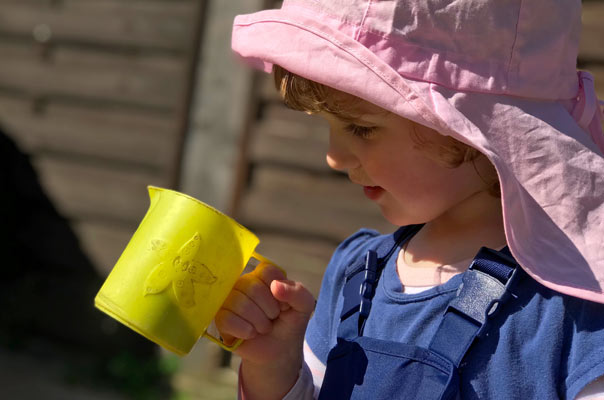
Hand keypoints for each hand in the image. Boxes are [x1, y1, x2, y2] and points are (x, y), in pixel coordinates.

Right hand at [215, 263, 314, 398]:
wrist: (280, 350)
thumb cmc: (290, 323)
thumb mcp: (304, 306)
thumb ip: (298, 293)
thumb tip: (275, 286)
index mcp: (263, 276)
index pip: (267, 272)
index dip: (279, 292)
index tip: (283, 304)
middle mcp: (244, 283)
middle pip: (252, 288)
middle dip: (269, 310)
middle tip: (272, 319)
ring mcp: (230, 300)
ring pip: (239, 303)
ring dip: (258, 322)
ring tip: (262, 327)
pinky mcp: (220, 318)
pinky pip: (227, 319)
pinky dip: (245, 330)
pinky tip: (251, 334)